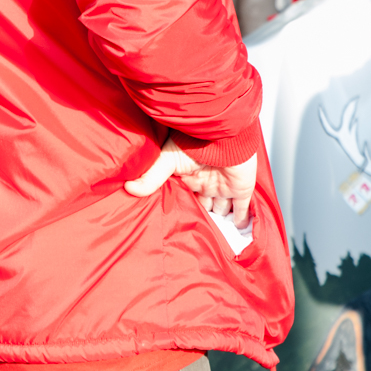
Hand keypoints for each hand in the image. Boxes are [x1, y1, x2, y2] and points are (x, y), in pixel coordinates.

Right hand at [124, 130, 256, 228]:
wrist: (221, 135)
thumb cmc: (193, 142)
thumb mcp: (167, 160)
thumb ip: (150, 177)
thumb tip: (127, 188)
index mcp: (188, 175)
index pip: (184, 195)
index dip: (181, 206)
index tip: (174, 223)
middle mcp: (205, 182)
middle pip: (204, 203)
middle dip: (202, 214)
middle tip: (196, 233)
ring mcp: (224, 186)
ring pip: (222, 207)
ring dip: (221, 218)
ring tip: (218, 235)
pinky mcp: (241, 189)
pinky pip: (243, 208)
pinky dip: (242, 219)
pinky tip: (240, 228)